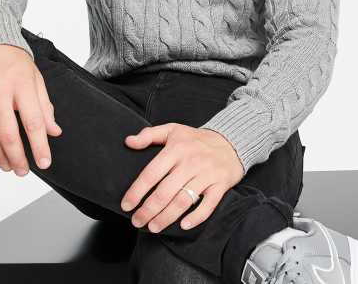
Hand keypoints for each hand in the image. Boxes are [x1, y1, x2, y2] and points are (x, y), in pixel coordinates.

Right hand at [0, 44, 62, 174]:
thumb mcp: (35, 78)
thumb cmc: (12, 59)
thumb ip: (44, 105)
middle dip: (17, 158)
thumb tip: (53, 130)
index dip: (40, 145)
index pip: (33, 122)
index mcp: (21, 85)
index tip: (44, 161)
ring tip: (8, 166)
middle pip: (8, 135)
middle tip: (24, 170)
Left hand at [120, 123, 244, 232]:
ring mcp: (206, 174)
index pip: (152, 173)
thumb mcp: (173, 130)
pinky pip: (208, 205)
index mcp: (176, 149)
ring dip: (166, 217)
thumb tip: (128, 142)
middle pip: (165, 192)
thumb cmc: (196, 139)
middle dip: (148, 210)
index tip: (126, 205)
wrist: (231, 141)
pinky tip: (183, 225)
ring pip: (183, 201)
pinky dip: (196, 217)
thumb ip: (149, 134)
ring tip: (153, 227)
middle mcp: (190, 162)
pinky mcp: (220, 185)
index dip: (137, 191)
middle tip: (137, 221)